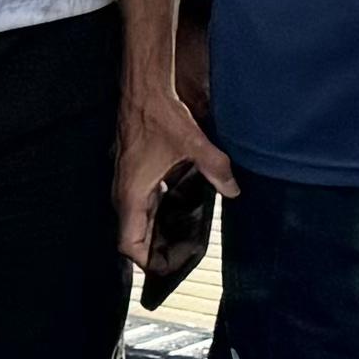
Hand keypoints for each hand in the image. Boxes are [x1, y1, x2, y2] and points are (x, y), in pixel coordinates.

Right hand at [116, 77, 236, 268]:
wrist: (143, 89)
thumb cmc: (159, 115)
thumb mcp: (192, 143)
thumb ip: (215, 168)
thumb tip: (233, 190)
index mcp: (133, 193)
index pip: (128, 243)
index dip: (145, 261)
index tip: (165, 269)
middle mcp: (125, 192)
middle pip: (133, 236)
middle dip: (153, 251)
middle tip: (180, 259)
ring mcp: (126, 181)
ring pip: (136, 219)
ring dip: (154, 233)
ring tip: (180, 242)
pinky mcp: (133, 171)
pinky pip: (141, 203)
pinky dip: (155, 213)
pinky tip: (177, 211)